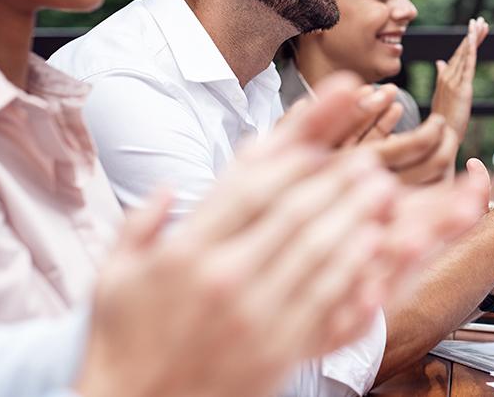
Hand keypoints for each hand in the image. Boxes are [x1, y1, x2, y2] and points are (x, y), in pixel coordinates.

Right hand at [74, 74, 484, 396]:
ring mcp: (255, 315)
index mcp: (187, 251)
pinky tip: (374, 248)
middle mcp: (224, 276)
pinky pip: (328, 303)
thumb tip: (168, 188)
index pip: (249, 188)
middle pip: (293, 212)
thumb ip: (140, 224)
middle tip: (367, 157)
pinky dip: (355, 270)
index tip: (318, 141)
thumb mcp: (111, 276)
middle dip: (336, 180)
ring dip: (356, 216)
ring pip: (318, 252)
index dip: (291, 158)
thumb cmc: (121, 344)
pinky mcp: (278, 351)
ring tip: (382, 190)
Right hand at [430, 17, 488, 141]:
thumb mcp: (442, 96)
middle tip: (481, 20)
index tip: (475, 29)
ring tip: (482, 25)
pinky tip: (475, 40)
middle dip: (472, 35)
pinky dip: (471, 51)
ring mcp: (453, 82)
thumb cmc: (444, 120)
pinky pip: (467, 66)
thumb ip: (442, 76)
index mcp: (445, 77)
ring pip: (465, 55)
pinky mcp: (461, 89)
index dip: (467, 41)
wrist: (442, 137)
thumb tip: (440, 61)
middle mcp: (447, 76)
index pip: (458, 54)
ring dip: (474, 38)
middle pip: (462, 51)